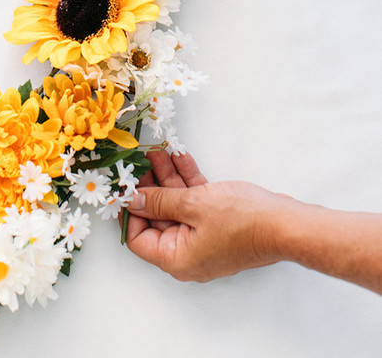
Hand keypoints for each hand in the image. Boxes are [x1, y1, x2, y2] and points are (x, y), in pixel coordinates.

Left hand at [124, 150, 290, 281]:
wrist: (285, 223)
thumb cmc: (242, 220)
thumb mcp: (193, 205)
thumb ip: (159, 201)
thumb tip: (132, 200)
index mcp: (176, 258)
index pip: (138, 238)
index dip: (128, 211)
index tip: (124, 185)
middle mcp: (187, 252)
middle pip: (157, 217)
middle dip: (149, 185)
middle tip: (140, 160)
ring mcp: (203, 238)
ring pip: (176, 205)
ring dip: (168, 178)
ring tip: (157, 151)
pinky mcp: (217, 224)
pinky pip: (194, 202)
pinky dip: (187, 181)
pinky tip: (180, 156)